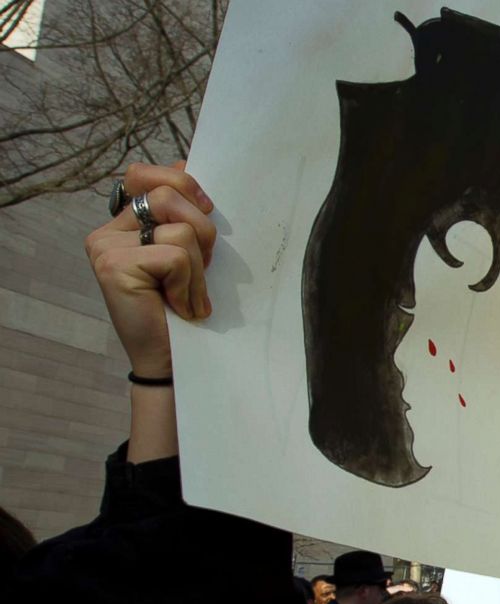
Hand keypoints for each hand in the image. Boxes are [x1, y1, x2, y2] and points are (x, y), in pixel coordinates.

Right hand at [84, 162, 216, 378]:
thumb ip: (183, 212)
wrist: (174, 358)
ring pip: (181, 230)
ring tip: (188, 294)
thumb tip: (187, 163)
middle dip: (204, 231)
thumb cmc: (185, 305)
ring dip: (199, 268)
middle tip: (202, 266)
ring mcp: (105, 247)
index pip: (145, 173)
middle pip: (170, 196)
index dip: (181, 182)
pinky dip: (190, 285)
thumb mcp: (190, 252)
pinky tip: (180, 306)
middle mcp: (108, 230)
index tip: (207, 208)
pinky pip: (175, 256)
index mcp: (125, 221)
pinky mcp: (113, 265)